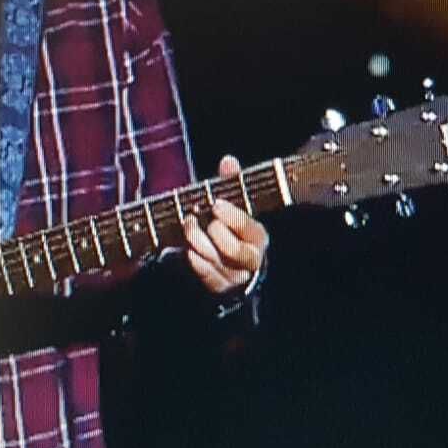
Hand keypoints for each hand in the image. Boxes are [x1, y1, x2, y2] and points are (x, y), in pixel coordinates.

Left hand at [183, 155, 269, 294]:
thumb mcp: (237, 203)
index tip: (215, 204)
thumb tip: (227, 160)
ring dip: (198, 243)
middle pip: (232, 250)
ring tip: (188, 227)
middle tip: (194, 217)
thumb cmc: (235, 226)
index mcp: (259, 236)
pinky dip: (197, 263)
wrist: (238, 262)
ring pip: (217, 263)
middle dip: (212, 232)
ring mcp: (237, 275)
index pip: (248, 229)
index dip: (232, 216)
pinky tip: (188, 250)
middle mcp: (251, 259)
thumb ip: (233, 182)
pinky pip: (208, 278)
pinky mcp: (222, 287)